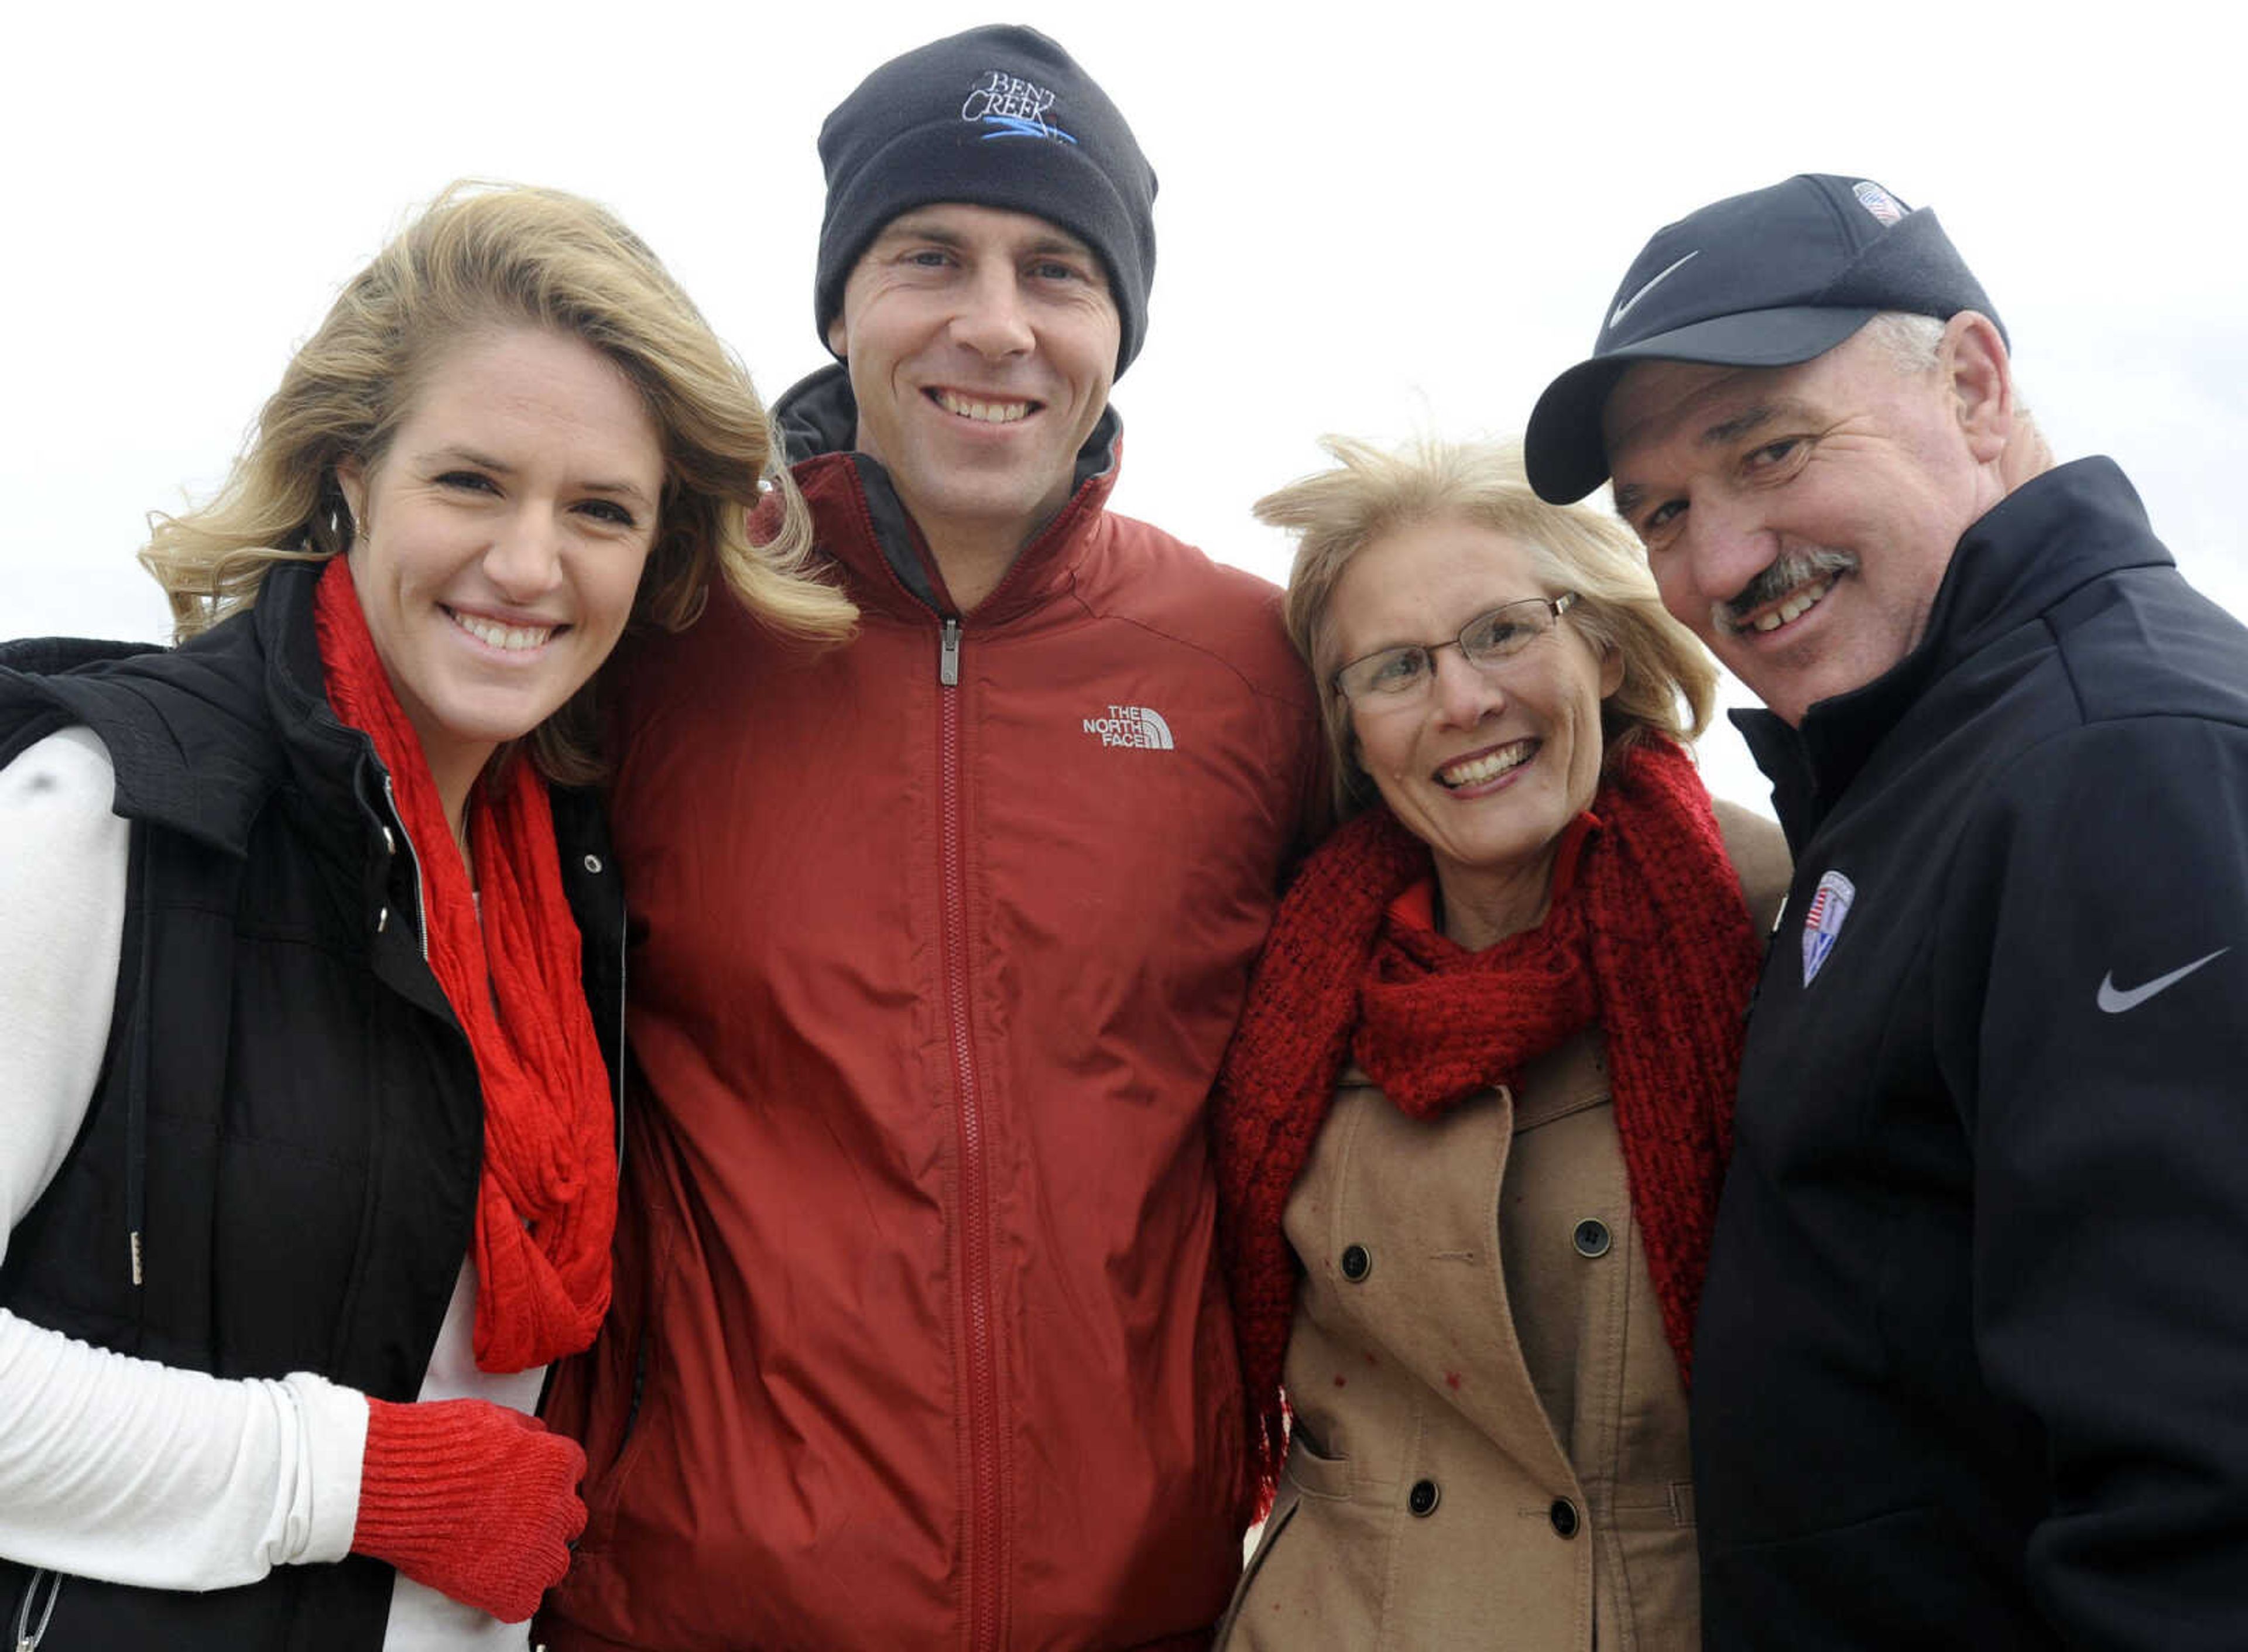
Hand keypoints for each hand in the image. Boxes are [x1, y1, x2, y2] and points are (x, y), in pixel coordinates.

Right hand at [350, 1396, 587, 1622]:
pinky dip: (507, 1594)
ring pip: (555, 1562)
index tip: (522, 1485)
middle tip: (510, 1519)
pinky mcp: (508, 1588)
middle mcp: (555, 1508)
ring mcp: (535, 1551)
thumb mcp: (491, 1417)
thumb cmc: (435, 1447)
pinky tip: (485, 1578)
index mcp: (555, 1464)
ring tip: (497, 1551)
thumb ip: (524, 1431)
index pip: (570, 1473)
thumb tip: (536, 1438)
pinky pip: (525, 1601)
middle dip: (545, 1517)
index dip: (543, 1479)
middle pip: (569, 1519)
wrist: (394, 1485)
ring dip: (533, 1557)